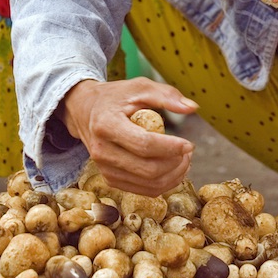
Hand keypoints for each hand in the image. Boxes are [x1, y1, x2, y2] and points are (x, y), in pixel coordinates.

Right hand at [60, 77, 198, 195]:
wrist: (85, 111)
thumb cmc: (116, 97)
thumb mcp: (139, 87)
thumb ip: (166, 95)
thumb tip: (193, 108)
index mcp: (106, 125)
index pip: (144, 144)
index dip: (171, 147)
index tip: (189, 144)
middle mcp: (102, 151)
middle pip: (148, 169)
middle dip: (176, 164)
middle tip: (188, 151)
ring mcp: (104, 169)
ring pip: (149, 185)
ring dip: (174, 176)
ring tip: (184, 160)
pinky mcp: (110, 179)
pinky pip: (144, 190)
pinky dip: (164, 183)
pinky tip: (173, 169)